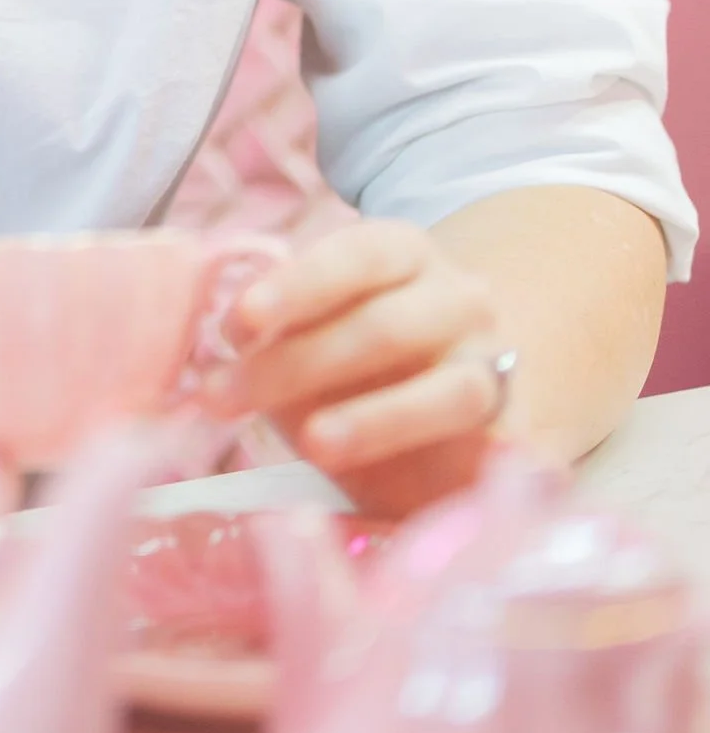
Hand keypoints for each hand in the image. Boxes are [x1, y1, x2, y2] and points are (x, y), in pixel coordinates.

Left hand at [216, 220, 513, 518]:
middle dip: (299, 364)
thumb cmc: (364, 362)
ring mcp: (498, 368)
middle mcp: (458, 301)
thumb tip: (209, 375)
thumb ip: (274, 343)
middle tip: (224, 400)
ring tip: (314, 444)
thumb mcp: (317, 335)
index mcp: (403, 256)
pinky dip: (510, 466)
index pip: (356, 255)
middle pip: (385, 326)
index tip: (236, 325)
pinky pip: (520, 453)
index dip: (295, 287)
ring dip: (376, 419)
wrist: (472, 391)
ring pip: (451, 390)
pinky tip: (484, 477)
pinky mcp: (523, 438)